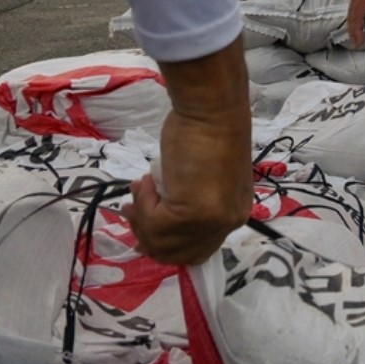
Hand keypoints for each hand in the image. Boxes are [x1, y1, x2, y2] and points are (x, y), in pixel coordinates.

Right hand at [131, 39, 253, 264]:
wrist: (210, 109)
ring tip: (141, 186)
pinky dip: (143, 202)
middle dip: (148, 236)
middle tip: (132, 209)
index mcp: (233, 214)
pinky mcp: (195, 214)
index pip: (196, 250)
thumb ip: (185, 203)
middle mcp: (227, 223)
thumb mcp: (197, 178)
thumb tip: (153, 225)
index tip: (142, 228)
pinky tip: (147, 180)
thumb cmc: (203, 131)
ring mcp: (212, 221)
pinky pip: (154, 223)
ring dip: (143, 216)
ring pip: (162, 242)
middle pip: (178, 254)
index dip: (165, 244)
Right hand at [346, 0, 364, 47]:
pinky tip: (358, 23)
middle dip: (353, 30)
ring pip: (352, 10)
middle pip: (351, 15)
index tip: (358, 42)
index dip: (357, 29)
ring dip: (353, 24)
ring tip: (356, 37)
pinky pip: (354, 5)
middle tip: (356, 44)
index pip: (357, 15)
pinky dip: (355, 16)